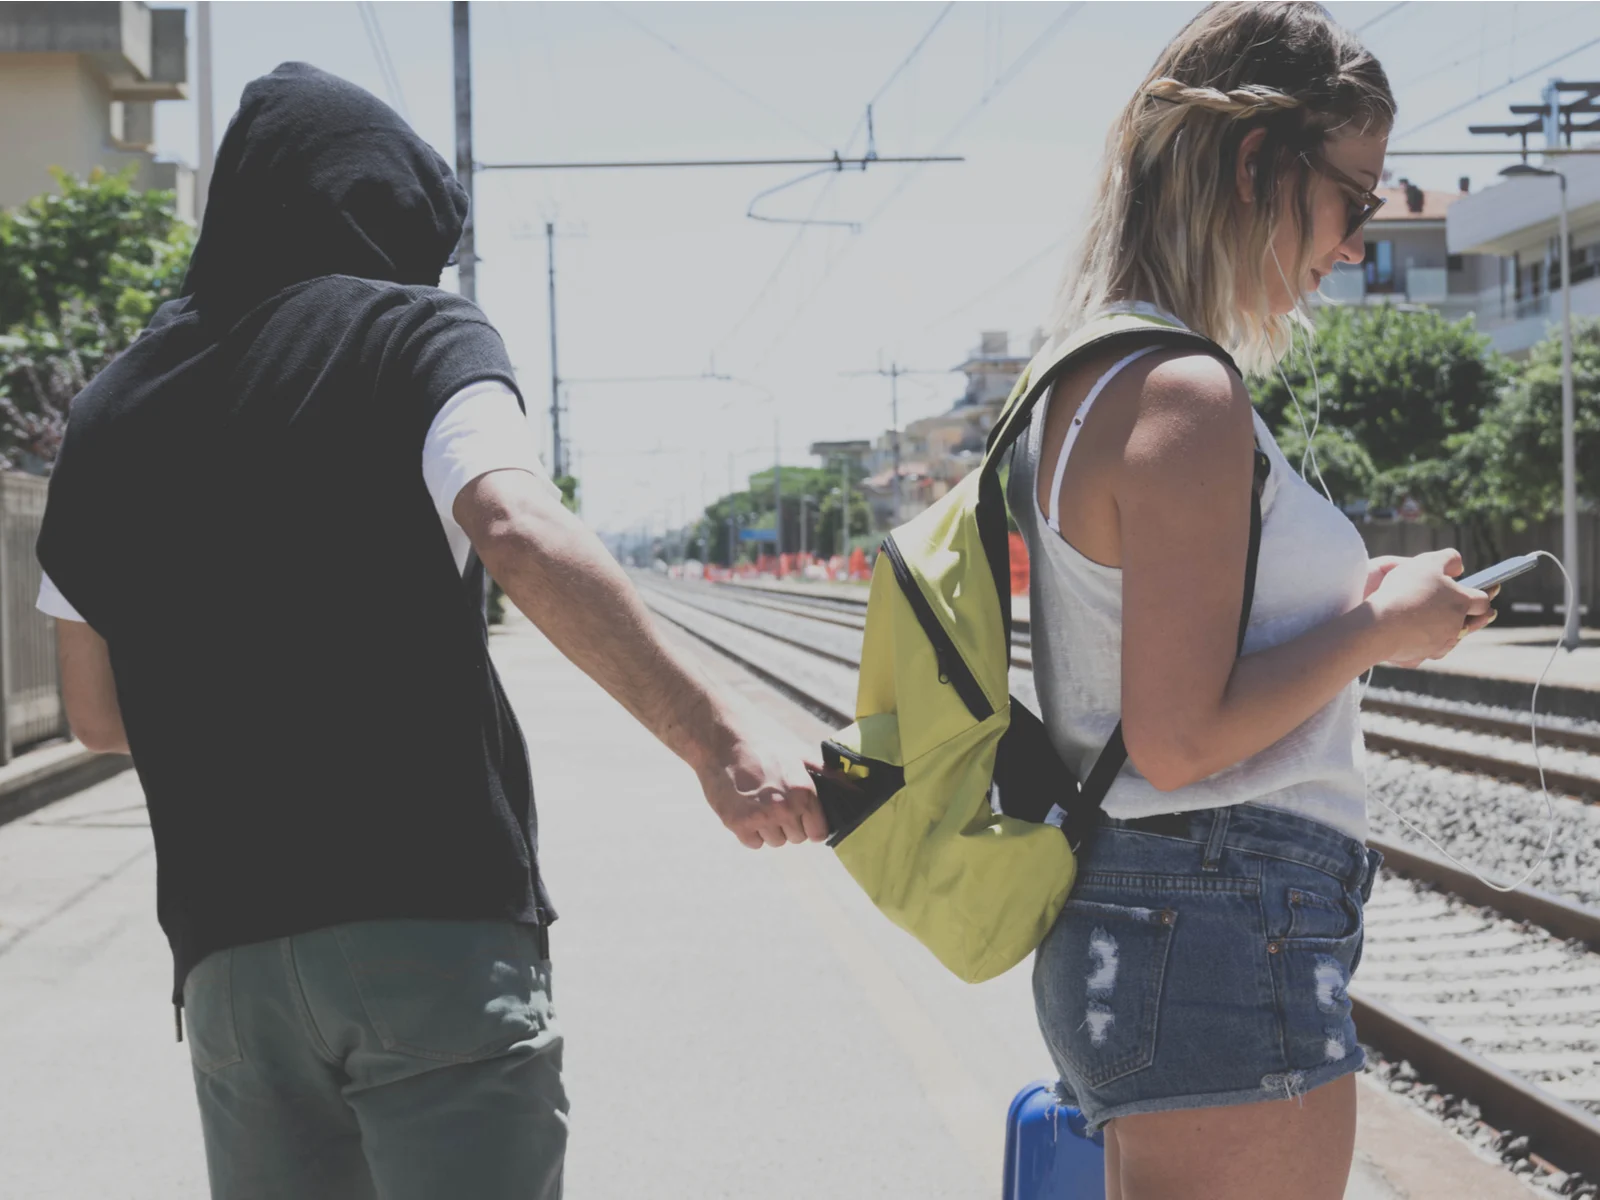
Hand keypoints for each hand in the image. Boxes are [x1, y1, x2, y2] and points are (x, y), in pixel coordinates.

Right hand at [697, 737, 827, 848]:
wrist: (724, 744)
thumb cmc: (764, 750)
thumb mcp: (800, 757)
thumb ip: (828, 777)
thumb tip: (856, 792)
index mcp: (804, 792)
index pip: (818, 833)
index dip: (811, 826)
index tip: (801, 817)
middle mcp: (785, 808)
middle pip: (797, 838)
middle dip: (789, 825)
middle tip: (775, 803)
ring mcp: (761, 817)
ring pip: (775, 842)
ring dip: (769, 828)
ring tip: (759, 803)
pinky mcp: (738, 824)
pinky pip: (754, 843)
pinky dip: (750, 831)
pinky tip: (746, 809)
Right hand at [1368, 549, 1495, 667]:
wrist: (1379, 625)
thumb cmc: (1405, 591)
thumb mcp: (1428, 562)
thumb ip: (1449, 558)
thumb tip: (1459, 567)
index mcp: (1461, 602)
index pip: (1483, 599)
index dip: (1486, 594)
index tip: (1490, 589)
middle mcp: (1455, 627)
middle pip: (1473, 623)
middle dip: (1477, 617)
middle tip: (1483, 613)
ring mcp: (1438, 645)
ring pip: (1451, 639)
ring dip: (1451, 631)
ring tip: (1445, 624)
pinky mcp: (1419, 658)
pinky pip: (1425, 651)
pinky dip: (1424, 644)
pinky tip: (1417, 637)